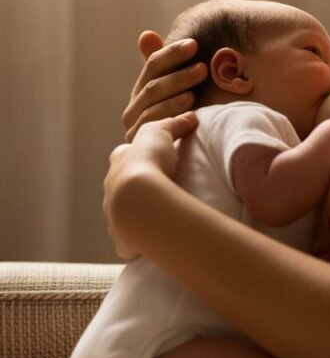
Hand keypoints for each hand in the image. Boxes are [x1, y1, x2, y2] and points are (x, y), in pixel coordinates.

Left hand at [105, 111, 198, 258]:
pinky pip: (127, 239)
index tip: (152, 159)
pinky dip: (137, 239)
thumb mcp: (163, 131)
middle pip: (120, 186)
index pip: (124, 155)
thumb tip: (191, 116)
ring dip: (136, 213)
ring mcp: (113, 213)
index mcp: (119, 161)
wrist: (138, 197)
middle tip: (157, 190)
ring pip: (121, 212)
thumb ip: (175, 123)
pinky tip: (152, 240)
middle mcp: (111, 186)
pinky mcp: (121, 237)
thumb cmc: (149, 161)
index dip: (137, 156)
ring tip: (157, 216)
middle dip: (135, 187)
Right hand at [122, 30, 207, 141]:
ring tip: (194, 94)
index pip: (153, 65)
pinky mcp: (139, 144)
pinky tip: (191, 117)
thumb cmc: (175, 123)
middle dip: (179, 76)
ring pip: (152, 107)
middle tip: (203, 68)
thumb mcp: (174, 93)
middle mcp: (133, 107)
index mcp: (142, 90)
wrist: (164, 162)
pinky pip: (153, 128)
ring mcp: (134, 126)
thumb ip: (166, 66)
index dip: (172, 53)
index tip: (194, 45)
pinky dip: (171, 120)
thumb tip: (146, 34)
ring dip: (174, 98)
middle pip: (153, 86)